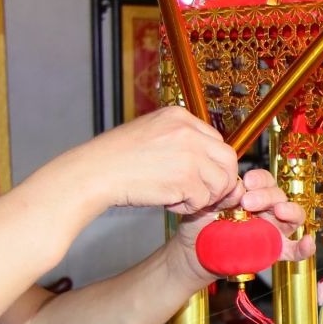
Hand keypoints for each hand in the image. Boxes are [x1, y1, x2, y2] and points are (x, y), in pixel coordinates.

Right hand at [73, 107, 239, 215]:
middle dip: (222, 181)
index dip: (213, 164)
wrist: (94, 172)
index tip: (204, 178)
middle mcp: (188, 131)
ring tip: (180, 198)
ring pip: (221, 182)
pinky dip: (188, 207)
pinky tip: (169, 203)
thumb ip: (180, 141)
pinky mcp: (186, 179)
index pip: (216, 140)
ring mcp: (190, 154)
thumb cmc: (117, 159)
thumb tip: (206, 161)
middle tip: (207, 195)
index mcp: (180, 116)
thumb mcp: (152, 133)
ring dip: (205, 196)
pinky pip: (203, 199)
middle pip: (228, 159)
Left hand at [173, 168, 315, 284]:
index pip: (265, 181)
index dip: (260, 179)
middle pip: (278, 196)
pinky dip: (305, 247)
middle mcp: (266, 210)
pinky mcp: (274, 252)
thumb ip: (223, 196)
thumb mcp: (208, 205)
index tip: (246, 182)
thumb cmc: (201, 224)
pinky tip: (307, 242)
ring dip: (290, 211)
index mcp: (253, 195)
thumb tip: (238, 189)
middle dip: (267, 195)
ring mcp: (273, 231)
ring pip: (293, 217)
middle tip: (248, 201)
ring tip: (279, 211)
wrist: (192, 252)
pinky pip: (295, 250)